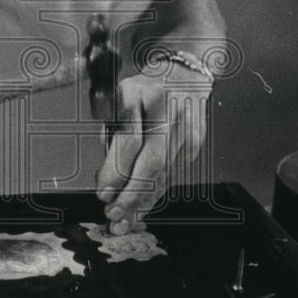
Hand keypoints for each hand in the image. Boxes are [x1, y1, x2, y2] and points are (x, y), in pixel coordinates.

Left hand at [95, 66, 210, 233]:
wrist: (184, 76)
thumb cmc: (145, 88)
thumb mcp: (120, 97)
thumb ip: (114, 132)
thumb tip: (108, 176)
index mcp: (143, 96)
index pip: (131, 141)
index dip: (116, 171)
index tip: (103, 192)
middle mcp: (169, 114)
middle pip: (152, 163)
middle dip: (131, 194)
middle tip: (113, 215)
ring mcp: (187, 131)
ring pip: (164, 174)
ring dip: (143, 201)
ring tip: (124, 222)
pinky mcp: (195, 145)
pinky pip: (172, 174)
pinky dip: (156, 194)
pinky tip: (142, 209)